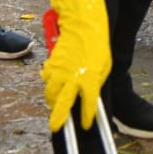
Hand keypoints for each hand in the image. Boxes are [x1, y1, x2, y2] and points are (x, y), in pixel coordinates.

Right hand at [42, 0, 110, 131]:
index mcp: (89, 80)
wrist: (83, 25)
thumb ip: (96, 82)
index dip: (87, 117)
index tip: (87, 125)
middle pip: (61, 105)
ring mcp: (59, 72)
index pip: (88, 105)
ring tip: (55, 104)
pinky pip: (47, 79)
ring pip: (50, 93)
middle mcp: (72, 79)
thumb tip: (92, 94)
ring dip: (52, 100)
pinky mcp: (51, 64)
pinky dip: (49, 84)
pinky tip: (54, 84)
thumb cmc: (97, 45)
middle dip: (58, 119)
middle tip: (56, 127)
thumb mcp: (104, 66)